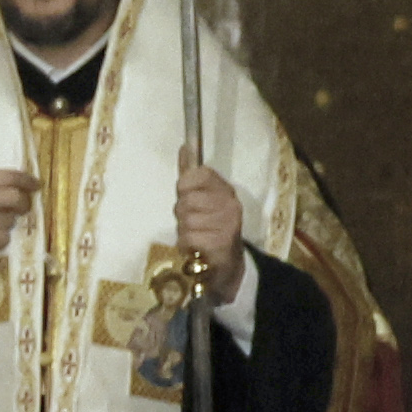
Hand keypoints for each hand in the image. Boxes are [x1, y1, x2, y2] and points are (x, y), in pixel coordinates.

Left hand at [172, 149, 242, 282]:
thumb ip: (192, 176)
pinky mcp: (221, 243)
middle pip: (186, 200)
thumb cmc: (210, 227)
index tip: (188, 196)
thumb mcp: (204, 198)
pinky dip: (187, 245)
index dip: (185, 186)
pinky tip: (197, 248)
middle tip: (193, 222)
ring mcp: (227, 224)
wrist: (227, 263)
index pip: (198, 174)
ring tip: (196, 235)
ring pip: (185, 220)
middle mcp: (230, 204)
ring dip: (184, 231)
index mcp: (225, 190)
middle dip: (182, 213)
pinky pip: (189, 238)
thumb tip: (184, 148)